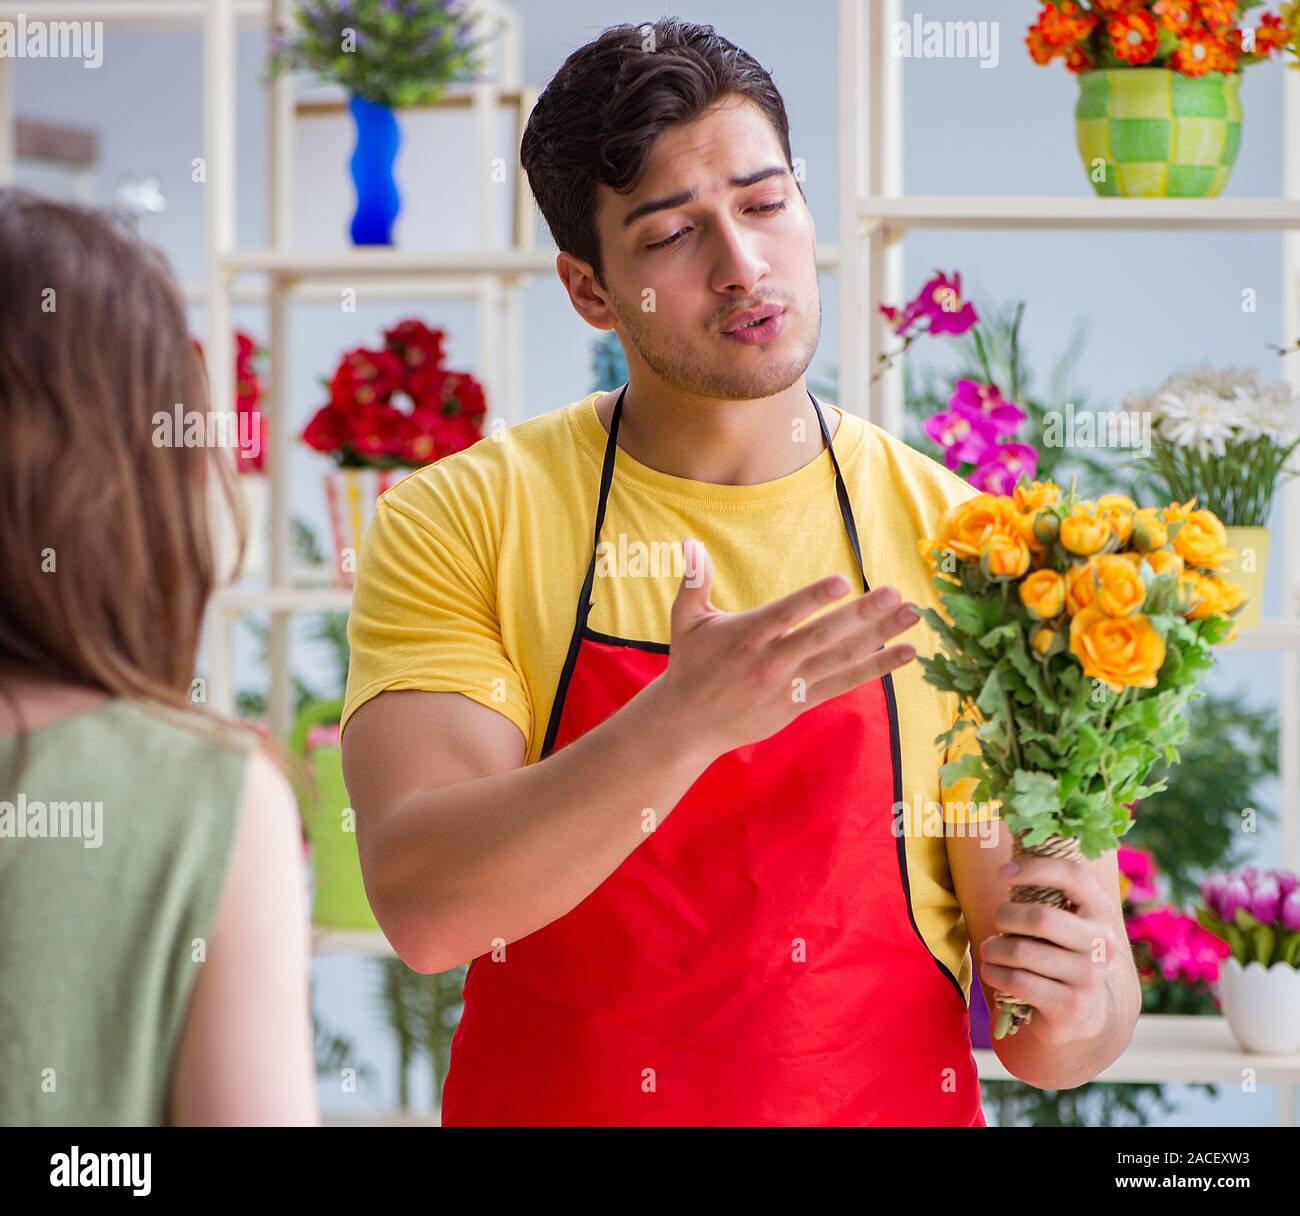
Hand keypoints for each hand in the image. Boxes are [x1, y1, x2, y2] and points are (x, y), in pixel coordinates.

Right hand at [653, 537, 920, 756]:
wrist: (690, 724)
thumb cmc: (690, 664)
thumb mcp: (686, 620)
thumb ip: (693, 580)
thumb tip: (688, 542)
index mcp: (747, 636)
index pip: (785, 614)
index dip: (813, 599)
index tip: (842, 582)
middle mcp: (772, 661)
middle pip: (823, 636)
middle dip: (862, 615)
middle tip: (894, 593)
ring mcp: (789, 684)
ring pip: (841, 658)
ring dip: (880, 637)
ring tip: (910, 617)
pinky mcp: (799, 701)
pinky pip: (842, 682)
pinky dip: (873, 667)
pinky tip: (902, 653)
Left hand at [978, 857, 1122, 1044]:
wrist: (1081, 1012)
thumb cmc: (1058, 951)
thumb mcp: (1062, 918)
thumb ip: (1046, 889)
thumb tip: (1014, 839)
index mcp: (1100, 910)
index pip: (1074, 876)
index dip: (1035, 869)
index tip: (1003, 873)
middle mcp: (1102, 942)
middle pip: (1040, 917)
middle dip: (1005, 916)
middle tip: (997, 922)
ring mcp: (1090, 976)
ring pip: (1022, 951)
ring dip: (994, 949)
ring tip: (991, 950)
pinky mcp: (1071, 1005)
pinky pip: (1018, 981)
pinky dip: (995, 974)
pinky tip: (993, 972)